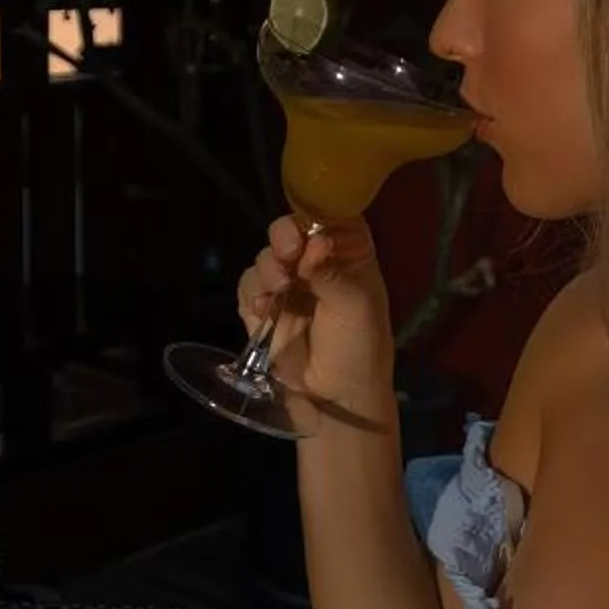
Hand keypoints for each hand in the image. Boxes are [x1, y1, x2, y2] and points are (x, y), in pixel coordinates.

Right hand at [236, 212, 394, 411]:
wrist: (337, 395)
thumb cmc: (360, 343)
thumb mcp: (355, 305)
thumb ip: (331, 272)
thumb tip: (315, 242)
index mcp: (345, 248)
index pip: (326, 214)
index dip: (313, 213)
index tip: (307, 227)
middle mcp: (313, 258)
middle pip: (288, 230)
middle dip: (282, 238)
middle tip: (287, 254)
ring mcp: (287, 282)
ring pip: (265, 256)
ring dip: (268, 268)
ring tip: (280, 290)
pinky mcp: (262, 306)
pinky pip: (247, 286)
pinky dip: (252, 294)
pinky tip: (265, 309)